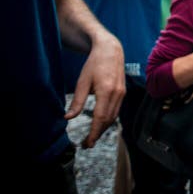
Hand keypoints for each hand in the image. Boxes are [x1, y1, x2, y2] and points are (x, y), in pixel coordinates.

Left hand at [65, 32, 125, 148]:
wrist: (111, 50)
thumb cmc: (94, 64)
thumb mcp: (82, 81)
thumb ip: (77, 101)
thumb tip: (68, 118)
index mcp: (106, 91)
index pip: (100, 118)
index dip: (93, 133)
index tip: (86, 143)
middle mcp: (117, 94)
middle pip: (108, 120)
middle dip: (98, 134)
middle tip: (86, 144)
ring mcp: (122, 93)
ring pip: (114, 116)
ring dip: (104, 128)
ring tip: (93, 136)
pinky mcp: (123, 92)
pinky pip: (116, 110)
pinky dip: (108, 119)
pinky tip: (100, 123)